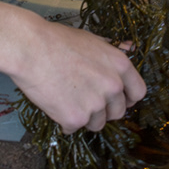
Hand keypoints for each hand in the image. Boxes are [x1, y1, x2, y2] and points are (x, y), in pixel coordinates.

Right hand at [6, 15, 145, 132]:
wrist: (30, 48)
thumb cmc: (57, 40)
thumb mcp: (93, 40)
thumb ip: (111, 53)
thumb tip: (128, 49)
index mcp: (121, 66)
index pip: (138, 93)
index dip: (126, 99)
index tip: (115, 100)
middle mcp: (113, 86)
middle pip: (117, 112)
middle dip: (103, 110)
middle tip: (84, 100)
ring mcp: (95, 104)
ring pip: (96, 124)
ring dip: (84, 117)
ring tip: (66, 100)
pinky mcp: (75, 119)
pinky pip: (73, 128)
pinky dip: (64, 121)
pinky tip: (54, 104)